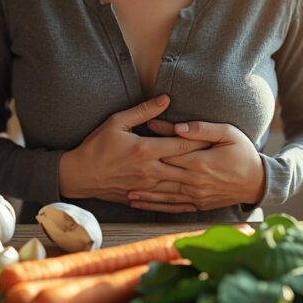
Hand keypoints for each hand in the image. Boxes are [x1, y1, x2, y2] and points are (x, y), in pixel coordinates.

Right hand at [58, 95, 211, 204]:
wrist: (79, 174)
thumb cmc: (96, 145)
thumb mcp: (117, 122)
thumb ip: (144, 111)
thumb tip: (165, 99)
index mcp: (145, 149)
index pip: (181, 144)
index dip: (201, 141)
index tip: (216, 138)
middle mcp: (149, 170)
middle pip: (185, 166)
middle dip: (204, 162)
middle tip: (223, 159)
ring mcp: (146, 187)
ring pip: (178, 186)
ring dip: (196, 183)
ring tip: (214, 180)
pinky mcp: (140, 197)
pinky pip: (166, 202)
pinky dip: (181, 203)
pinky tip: (194, 203)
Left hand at [124, 119, 266, 212]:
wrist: (258, 182)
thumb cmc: (244, 153)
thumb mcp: (228, 133)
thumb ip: (201, 129)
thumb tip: (178, 127)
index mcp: (200, 162)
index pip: (169, 152)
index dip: (150, 145)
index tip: (133, 140)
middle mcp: (195, 181)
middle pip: (162, 174)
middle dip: (141, 171)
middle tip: (119, 166)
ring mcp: (195, 195)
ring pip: (162, 194)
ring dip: (142, 193)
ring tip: (122, 190)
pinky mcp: (197, 205)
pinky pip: (172, 206)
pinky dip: (154, 206)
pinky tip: (140, 204)